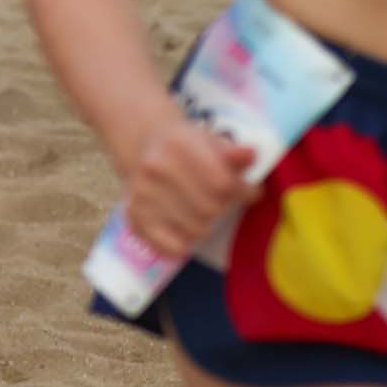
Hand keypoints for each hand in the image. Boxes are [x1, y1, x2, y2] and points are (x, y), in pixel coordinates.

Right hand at [120, 114, 257, 261]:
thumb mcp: (211, 141)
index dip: (244, 192)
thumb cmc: (188, 148)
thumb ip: (234, 152)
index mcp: (177, 144)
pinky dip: (183, 246)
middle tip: (224, 202)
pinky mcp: (135, 216)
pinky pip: (170, 246)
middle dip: (224, 208)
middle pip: (210, 209)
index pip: (222, 183)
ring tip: (205, 214)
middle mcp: (155, 167)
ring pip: (194, 230)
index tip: (250, 193)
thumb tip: (251, 154)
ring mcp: (142, 193)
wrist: (146, 146)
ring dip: (207, 226)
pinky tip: (186, 233)